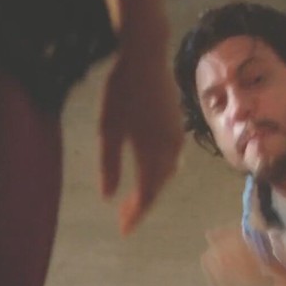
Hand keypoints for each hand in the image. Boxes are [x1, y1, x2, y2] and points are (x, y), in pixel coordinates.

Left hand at [98, 52, 183, 234]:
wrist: (146, 56)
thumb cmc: (121, 91)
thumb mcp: (108, 130)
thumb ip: (110, 165)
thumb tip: (109, 195)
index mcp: (152, 153)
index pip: (147, 195)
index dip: (136, 214)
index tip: (124, 229)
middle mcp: (170, 149)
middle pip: (159, 185)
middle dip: (143, 203)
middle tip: (126, 216)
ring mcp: (176, 135)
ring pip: (168, 171)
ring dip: (153, 186)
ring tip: (137, 196)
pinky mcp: (177, 123)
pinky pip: (172, 157)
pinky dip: (161, 170)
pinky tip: (150, 166)